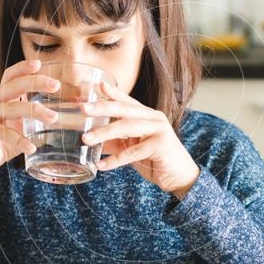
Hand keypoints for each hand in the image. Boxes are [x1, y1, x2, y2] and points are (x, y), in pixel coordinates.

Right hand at [0, 59, 58, 175]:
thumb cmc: (3, 141)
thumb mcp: (21, 125)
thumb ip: (35, 118)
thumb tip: (65, 115)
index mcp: (2, 96)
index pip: (11, 76)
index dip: (23, 68)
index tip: (39, 64)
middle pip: (14, 86)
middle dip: (35, 82)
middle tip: (55, 85)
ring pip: (13, 108)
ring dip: (35, 112)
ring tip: (53, 118)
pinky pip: (4, 133)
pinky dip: (20, 140)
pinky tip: (32, 147)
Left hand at [81, 81, 199, 196]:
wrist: (180, 178)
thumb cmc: (156, 160)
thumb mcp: (132, 148)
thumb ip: (115, 141)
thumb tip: (90, 140)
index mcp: (148, 115)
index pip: (127, 101)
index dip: (112, 93)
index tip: (97, 85)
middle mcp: (154, 118)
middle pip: (124, 109)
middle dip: (102, 108)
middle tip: (83, 109)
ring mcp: (159, 130)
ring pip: (127, 127)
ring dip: (104, 133)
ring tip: (86, 139)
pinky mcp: (160, 145)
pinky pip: (133, 152)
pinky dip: (115, 160)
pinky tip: (101, 165)